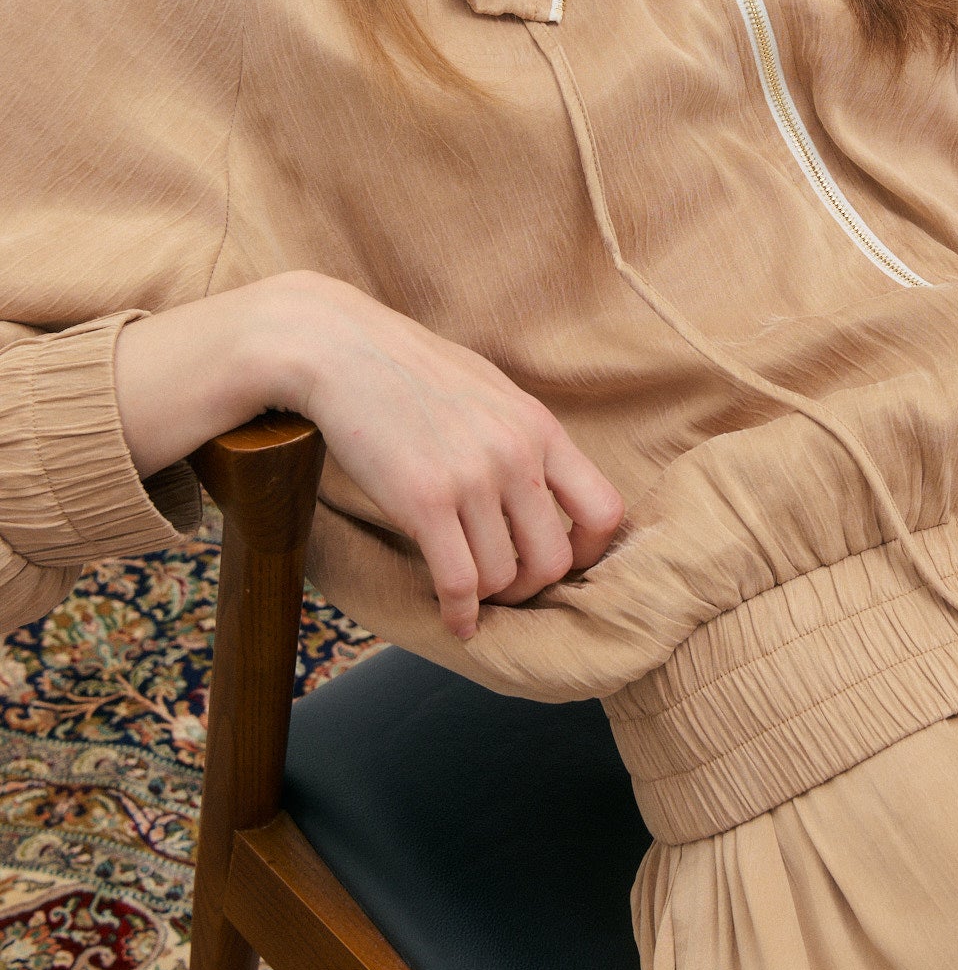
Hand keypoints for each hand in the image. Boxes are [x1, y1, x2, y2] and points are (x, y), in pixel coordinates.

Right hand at [113, 272, 624, 640]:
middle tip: (507, 586)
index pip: (604, 511)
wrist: (341, 349)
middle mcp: (517, 456)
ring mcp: (473, 480)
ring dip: (488, 597)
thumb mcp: (488, 389)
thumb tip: (543, 478)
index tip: (563, 560)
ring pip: (503, 577)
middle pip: (555, 559)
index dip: (590, 552)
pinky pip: (458, 583)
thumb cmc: (410, 368)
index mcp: (539, 428)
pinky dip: (459, 614)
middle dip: (532, 586)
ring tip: (470, 591)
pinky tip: (454, 620)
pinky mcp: (423, 502)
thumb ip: (521, 435)